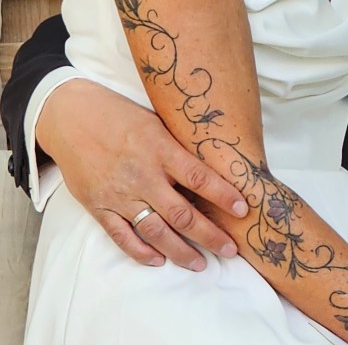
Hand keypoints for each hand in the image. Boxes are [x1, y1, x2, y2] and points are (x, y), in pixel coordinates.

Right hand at [36, 78, 247, 269]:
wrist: (72, 117)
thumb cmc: (119, 114)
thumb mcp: (155, 122)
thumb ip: (177, 145)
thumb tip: (212, 161)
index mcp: (160, 148)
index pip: (199, 176)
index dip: (223, 194)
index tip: (243, 209)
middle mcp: (142, 174)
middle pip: (182, 213)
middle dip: (209, 234)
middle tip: (230, 249)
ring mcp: (119, 193)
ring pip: (155, 231)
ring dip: (180, 251)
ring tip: (200, 264)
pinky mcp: (98, 206)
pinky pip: (122, 236)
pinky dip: (141, 252)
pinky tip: (158, 260)